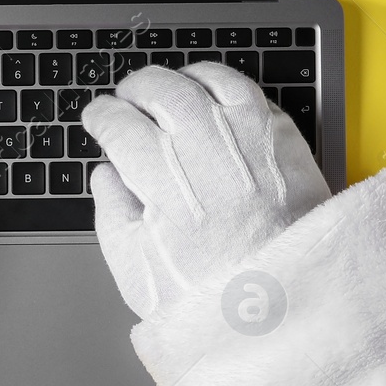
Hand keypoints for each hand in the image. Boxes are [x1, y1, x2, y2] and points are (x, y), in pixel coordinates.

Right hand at [81, 63, 328, 319]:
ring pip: (207, 81)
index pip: (120, 126)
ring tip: (165, 90)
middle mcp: (208, 152)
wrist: (288, 307)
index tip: (97, 118)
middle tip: (126, 98)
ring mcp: (250, 141)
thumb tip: (105, 178)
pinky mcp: (285, 141)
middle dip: (134, 89)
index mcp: (166, 184)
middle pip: (160, 90)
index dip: (101, 116)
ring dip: (178, 78)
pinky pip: (249, 91)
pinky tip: (211, 96)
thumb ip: (113, 217)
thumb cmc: (216, 300)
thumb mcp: (140, 272)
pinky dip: (223, 83)